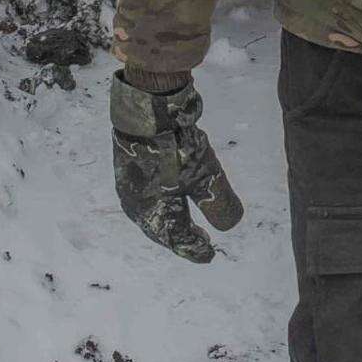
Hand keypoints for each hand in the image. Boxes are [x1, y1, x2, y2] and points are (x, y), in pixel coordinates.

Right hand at [110, 73, 244, 261]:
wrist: (147, 107)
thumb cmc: (176, 147)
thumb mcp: (206, 176)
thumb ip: (219, 204)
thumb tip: (231, 226)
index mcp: (152, 213)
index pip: (176, 238)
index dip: (194, 247)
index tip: (210, 254)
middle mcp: (136, 203)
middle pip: (160, 227)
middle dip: (180, 236)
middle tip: (200, 240)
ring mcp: (130, 183)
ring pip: (151, 209)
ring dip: (169, 218)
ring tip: (185, 218)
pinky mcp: (130, 163)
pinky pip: (147, 191)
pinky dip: (161, 198)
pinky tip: (169, 191)